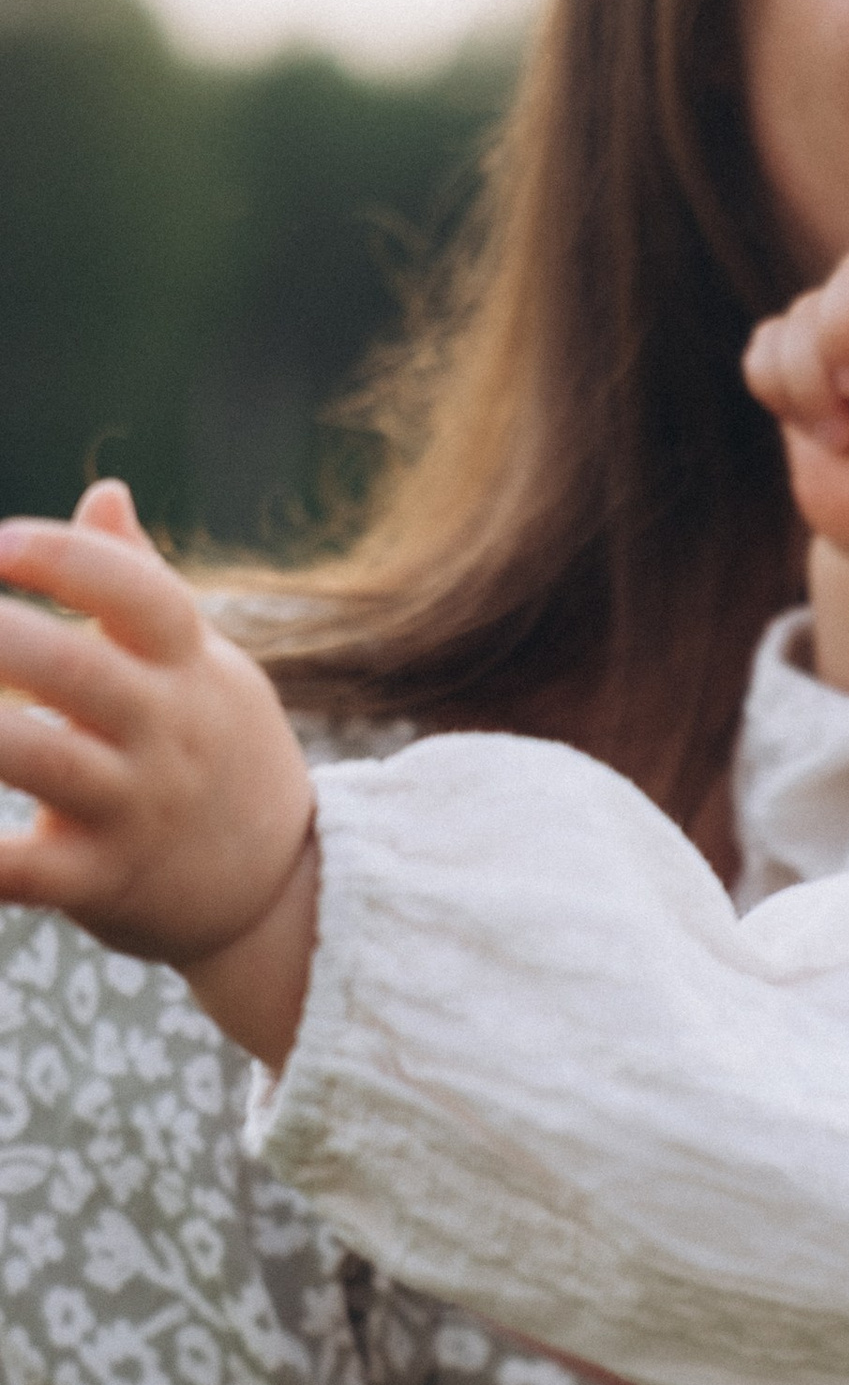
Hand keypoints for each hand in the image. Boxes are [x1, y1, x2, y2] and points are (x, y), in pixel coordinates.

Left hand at [0, 484, 317, 1052]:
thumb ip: (142, 584)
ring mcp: (136, 809)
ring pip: (44, 760)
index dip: (64, 559)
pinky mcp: (103, 881)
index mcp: (187, 668)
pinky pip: (26, 870)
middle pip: (79, 671)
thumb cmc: (221, 755)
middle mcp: (166, 733)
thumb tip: (103, 492)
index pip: (138, 594)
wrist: (285, 892)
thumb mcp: (205, 667)